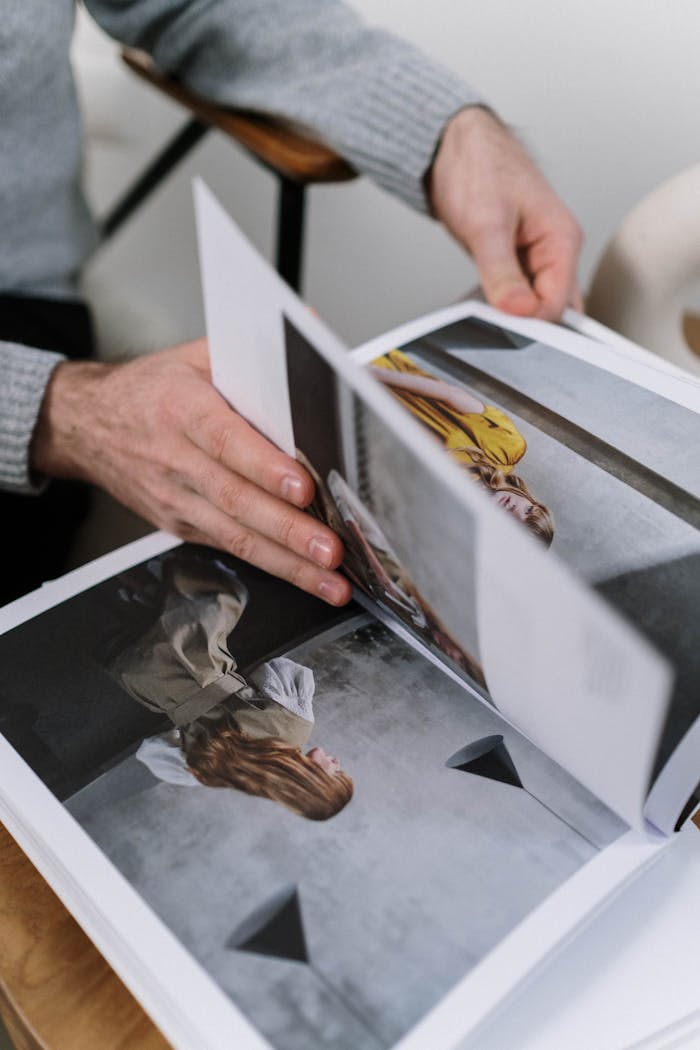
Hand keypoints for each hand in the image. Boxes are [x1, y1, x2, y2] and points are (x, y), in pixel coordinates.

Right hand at [32, 339, 351, 605]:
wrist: (88, 425)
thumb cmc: (151, 389)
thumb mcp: (196, 356)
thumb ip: (254, 353)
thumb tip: (314, 335)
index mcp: (181, 409)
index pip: (226, 441)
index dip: (264, 467)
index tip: (301, 487)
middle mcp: (176, 459)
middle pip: (236, 501)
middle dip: (288, 530)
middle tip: (331, 549)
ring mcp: (176, 499)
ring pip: (235, 536)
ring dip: (287, 563)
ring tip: (330, 581)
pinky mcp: (180, 525)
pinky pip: (229, 548)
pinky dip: (270, 566)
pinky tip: (305, 577)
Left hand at [428, 106, 582, 320]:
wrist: (456, 146)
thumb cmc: (479, 166)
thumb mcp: (487, 223)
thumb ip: (502, 272)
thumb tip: (519, 310)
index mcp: (562, 239)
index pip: (559, 303)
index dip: (531, 321)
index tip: (503, 323)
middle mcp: (555, 250)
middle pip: (553, 308)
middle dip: (527, 323)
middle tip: (493, 323)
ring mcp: (536, 258)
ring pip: (534, 305)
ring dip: (512, 315)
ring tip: (485, 310)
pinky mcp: (516, 262)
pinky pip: (517, 296)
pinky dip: (502, 305)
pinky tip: (483, 304)